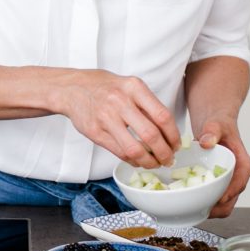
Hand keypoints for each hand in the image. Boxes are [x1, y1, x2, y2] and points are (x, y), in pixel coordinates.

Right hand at [55, 69, 180, 168]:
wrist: (72, 88)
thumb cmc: (105, 87)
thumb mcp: (129, 86)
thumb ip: (147, 105)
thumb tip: (169, 132)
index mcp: (134, 87)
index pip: (162, 116)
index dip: (173, 135)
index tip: (176, 145)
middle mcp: (120, 101)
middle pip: (151, 135)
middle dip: (165, 153)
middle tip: (169, 159)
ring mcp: (106, 118)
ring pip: (135, 149)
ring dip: (149, 162)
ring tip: (155, 163)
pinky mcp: (95, 132)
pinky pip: (120, 152)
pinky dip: (133, 160)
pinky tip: (138, 160)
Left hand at [196, 119, 249, 217]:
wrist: (214, 125)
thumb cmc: (219, 125)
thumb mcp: (217, 124)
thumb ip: (212, 131)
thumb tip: (206, 142)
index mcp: (243, 164)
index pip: (240, 183)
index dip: (229, 193)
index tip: (218, 199)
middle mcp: (237, 177)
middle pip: (230, 201)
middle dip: (216, 208)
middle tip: (198, 206)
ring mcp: (227, 184)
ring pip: (221, 206)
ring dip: (207, 208)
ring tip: (190, 206)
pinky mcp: (217, 186)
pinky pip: (211, 201)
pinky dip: (201, 203)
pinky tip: (188, 200)